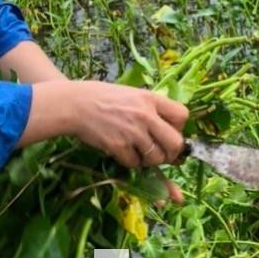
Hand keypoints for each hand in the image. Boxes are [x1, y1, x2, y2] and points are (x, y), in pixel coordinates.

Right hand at [64, 81, 187, 168]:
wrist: (76, 104)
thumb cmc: (104, 97)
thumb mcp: (132, 94)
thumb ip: (152, 108)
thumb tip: (170, 130)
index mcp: (151, 98)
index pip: (182, 115)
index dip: (179, 128)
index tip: (170, 131)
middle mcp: (146, 115)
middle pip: (176, 143)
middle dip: (172, 153)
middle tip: (162, 152)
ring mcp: (133, 132)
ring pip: (156, 157)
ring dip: (150, 159)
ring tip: (139, 150)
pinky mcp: (119, 146)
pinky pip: (135, 163)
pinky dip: (131, 161)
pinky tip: (122, 150)